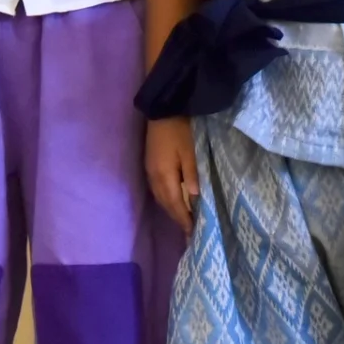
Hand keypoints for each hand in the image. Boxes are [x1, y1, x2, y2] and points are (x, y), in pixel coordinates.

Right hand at [146, 116, 201, 230]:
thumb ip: (191, 174)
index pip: (174, 204)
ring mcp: (150, 172)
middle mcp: (154, 177)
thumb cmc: (179, 130)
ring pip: (160, 198)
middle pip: (165, 204)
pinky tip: (173, 202)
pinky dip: (166, 200)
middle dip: (177, 218)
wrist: (162, 111)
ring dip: (171, 210)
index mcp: (164, 175)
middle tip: (188, 231)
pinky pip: (157, 190)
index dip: (183, 219)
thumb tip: (194, 197)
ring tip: (183, 220)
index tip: (192, 232)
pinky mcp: (150, 166)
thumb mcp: (189, 151)